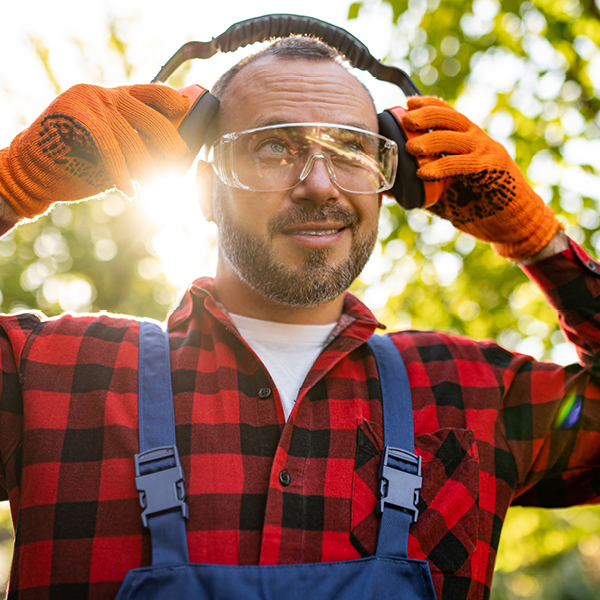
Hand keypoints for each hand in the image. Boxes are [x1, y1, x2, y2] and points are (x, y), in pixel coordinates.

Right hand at [0, 83, 188, 218]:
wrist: (32, 169)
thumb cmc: (76, 160)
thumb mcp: (111, 146)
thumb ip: (135, 142)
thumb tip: (172, 157)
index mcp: (112, 96)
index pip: (150, 91)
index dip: (171, 100)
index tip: (184, 111)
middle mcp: (103, 95)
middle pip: (149, 115)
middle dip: (168, 140)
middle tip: (178, 158)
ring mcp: (90, 105)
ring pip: (132, 138)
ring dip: (146, 167)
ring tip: (151, 185)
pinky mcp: (78, 119)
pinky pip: (111, 149)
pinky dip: (122, 173)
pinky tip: (129, 190)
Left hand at [402, 96, 561, 260]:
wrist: (512, 225)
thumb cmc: (477, 210)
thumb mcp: (442, 197)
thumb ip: (420, 189)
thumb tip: (388, 189)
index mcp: (466, 141)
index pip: (448, 114)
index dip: (429, 105)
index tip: (408, 103)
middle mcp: (477, 141)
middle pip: (450, 118)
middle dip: (426, 116)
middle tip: (406, 121)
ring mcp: (487, 152)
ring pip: (455, 137)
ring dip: (430, 140)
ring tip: (410, 147)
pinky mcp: (494, 168)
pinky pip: (464, 163)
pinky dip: (442, 166)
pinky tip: (424, 172)